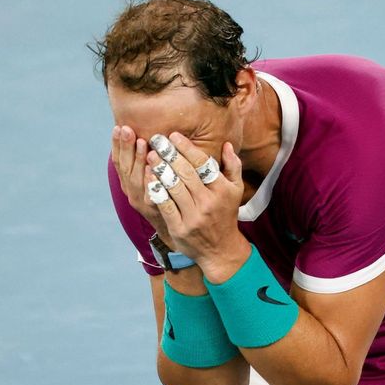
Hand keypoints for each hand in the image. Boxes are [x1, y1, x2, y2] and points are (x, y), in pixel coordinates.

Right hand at [111, 125, 174, 247]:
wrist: (176, 229)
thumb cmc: (167, 197)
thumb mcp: (154, 177)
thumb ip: (150, 160)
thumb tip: (148, 134)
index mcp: (129, 181)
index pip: (119, 160)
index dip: (117, 145)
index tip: (118, 127)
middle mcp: (131, 191)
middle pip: (125, 167)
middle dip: (125, 147)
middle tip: (127, 129)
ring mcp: (142, 202)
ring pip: (136, 180)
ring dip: (139, 160)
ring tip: (143, 142)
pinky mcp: (155, 211)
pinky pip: (152, 195)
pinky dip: (150, 182)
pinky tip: (152, 169)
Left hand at [146, 133, 249, 281]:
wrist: (221, 249)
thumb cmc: (226, 214)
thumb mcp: (236, 190)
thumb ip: (233, 166)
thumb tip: (227, 144)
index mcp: (222, 189)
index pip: (202, 163)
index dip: (186, 147)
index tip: (173, 135)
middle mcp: (208, 202)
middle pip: (185, 173)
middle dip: (169, 154)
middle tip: (157, 140)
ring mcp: (193, 216)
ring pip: (173, 187)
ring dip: (160, 169)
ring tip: (150, 156)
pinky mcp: (179, 228)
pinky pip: (164, 205)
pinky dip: (156, 190)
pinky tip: (149, 178)